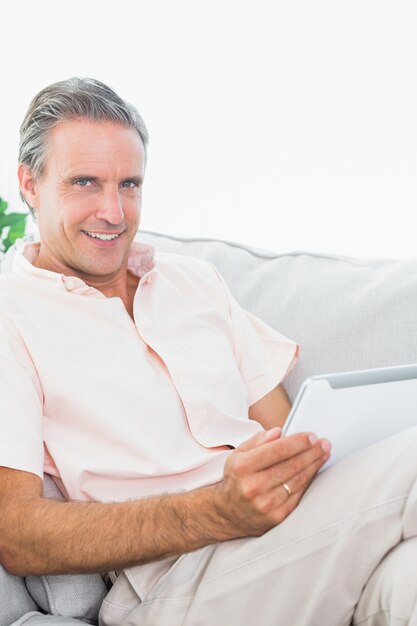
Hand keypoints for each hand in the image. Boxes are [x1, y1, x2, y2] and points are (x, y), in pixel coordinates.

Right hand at [212, 428, 330, 538]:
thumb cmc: (236, 478)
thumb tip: (278, 432)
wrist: (227, 513)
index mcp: (243, 467)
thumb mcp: (238, 455)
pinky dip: (308, 481)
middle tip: (325, 443)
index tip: (312, 436)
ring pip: (298, 480)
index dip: (298, 442)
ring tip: (324, 454)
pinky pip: (298, 495)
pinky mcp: (276, 516)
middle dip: (312, 452)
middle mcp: (254, 486)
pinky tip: (314, 471)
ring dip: (314, 465)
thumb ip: (257, 441)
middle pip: (291, 465)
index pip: (278, 450)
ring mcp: (266, 503)